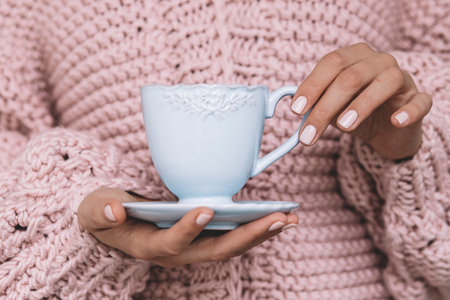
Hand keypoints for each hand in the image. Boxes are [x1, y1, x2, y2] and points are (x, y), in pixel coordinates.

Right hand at [77, 187, 297, 267]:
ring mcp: (194, 248)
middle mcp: (177, 253)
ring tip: (289, 218)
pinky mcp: (205, 238)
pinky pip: (234, 238)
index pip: (170, 243)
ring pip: (231, 247)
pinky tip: (278, 217)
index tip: (205, 208)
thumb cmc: (106, 214)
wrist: (117, 224)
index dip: (187, 229)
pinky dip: (256, 228)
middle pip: (216, 250)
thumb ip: (100, 211)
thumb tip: (115, 210)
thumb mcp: (95, 209)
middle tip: (279, 219)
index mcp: (149, 246)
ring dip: (261, 234)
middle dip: (248, 236)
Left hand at [291, 43, 431, 159]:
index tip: (297, 110)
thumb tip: (297, 111)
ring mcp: (403, 78)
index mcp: (354, 57)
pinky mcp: (418, 100)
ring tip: (343, 127)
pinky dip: (408, 111)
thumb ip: (316, 105)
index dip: (312, 85)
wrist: (387, 131)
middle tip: (309, 134)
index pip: (331, 63)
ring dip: (361, 105)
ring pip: (384, 83)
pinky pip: (419, 102)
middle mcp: (379, 61)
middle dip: (326, 107)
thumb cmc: (354, 113)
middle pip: (350, 77)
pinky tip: (396, 120)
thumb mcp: (331, 109)